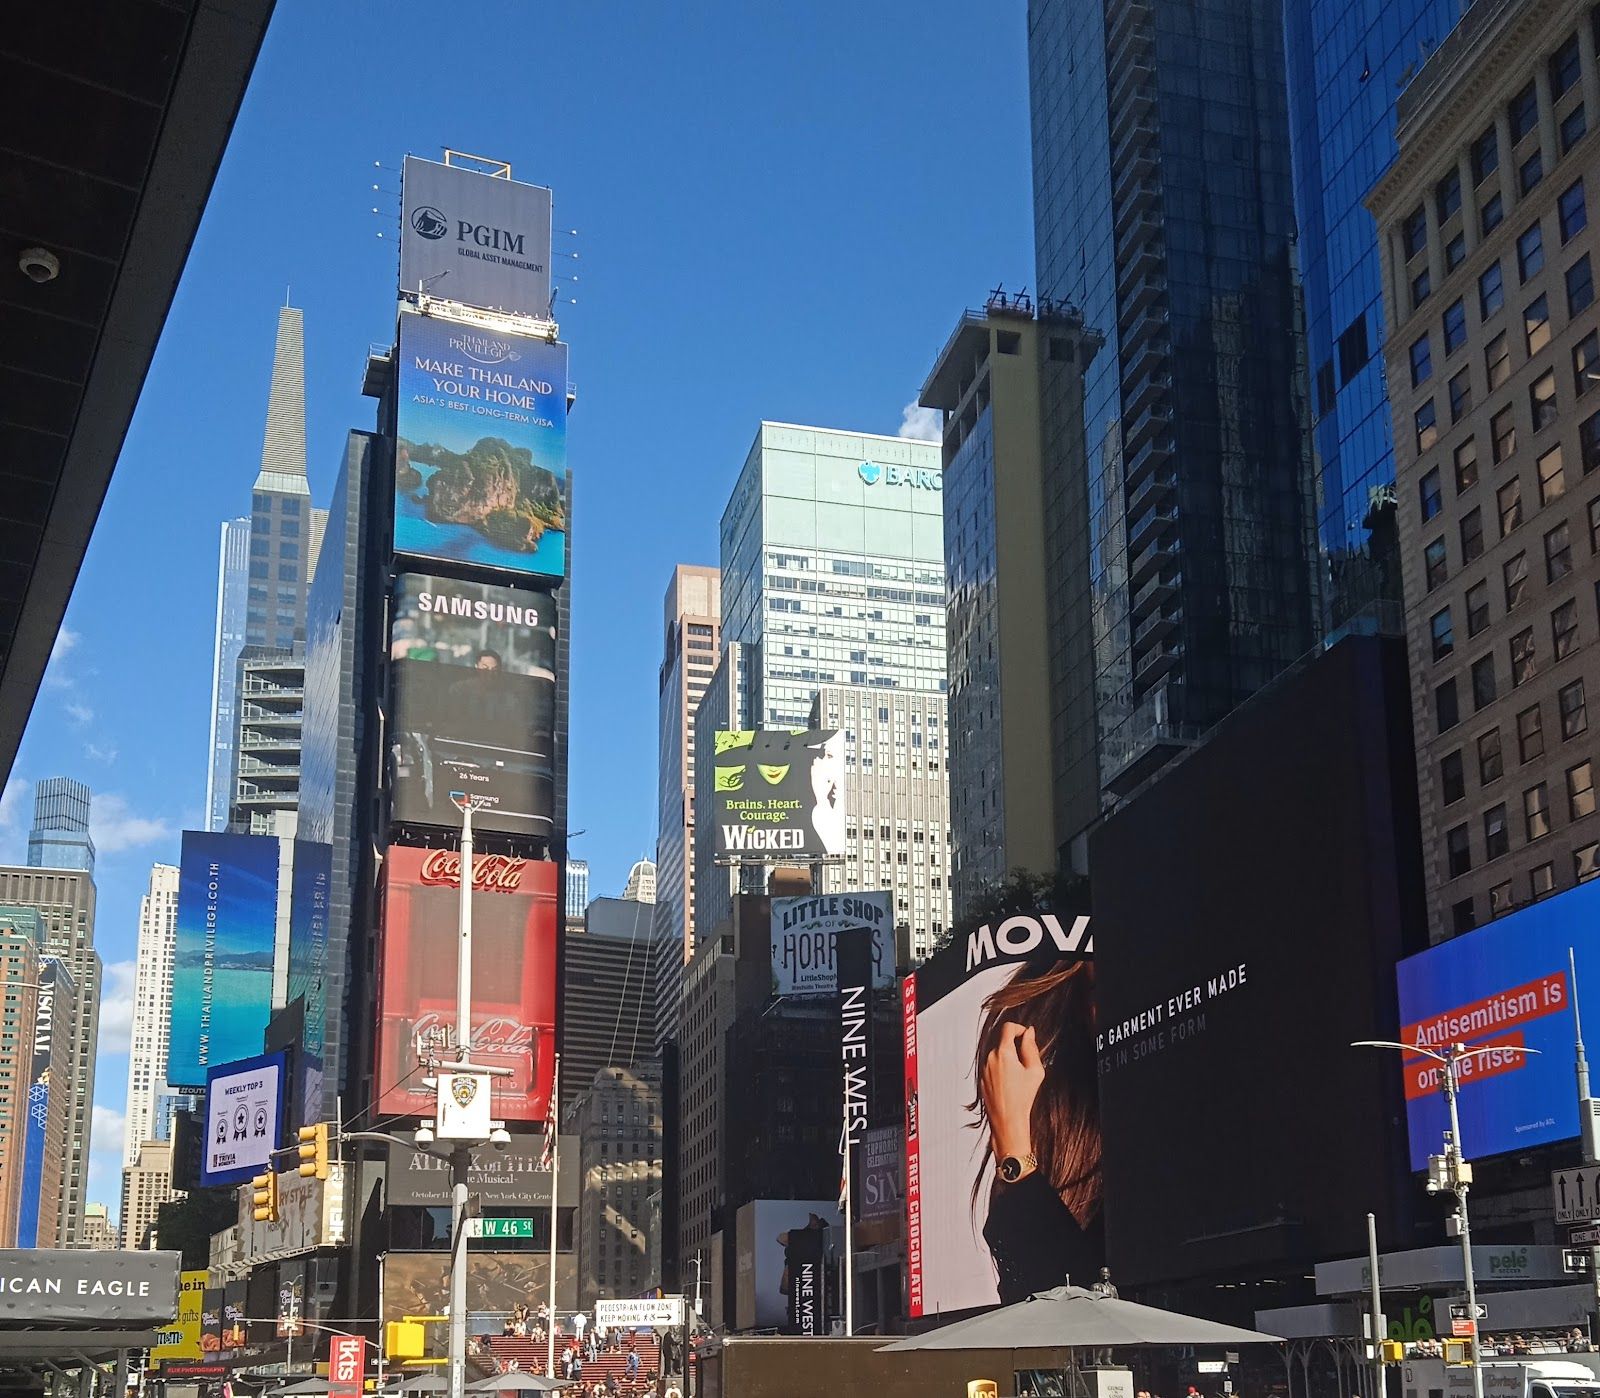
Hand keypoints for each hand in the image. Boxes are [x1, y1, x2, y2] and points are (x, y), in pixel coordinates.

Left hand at [981, 1021, 1043, 1165]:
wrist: (1007, 1121)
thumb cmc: (1023, 1098)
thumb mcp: (1035, 1071)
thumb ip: (1031, 1048)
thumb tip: (1029, 1033)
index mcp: (1003, 1053)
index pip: (1008, 1027)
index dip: (1019, 1029)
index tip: (1026, 1036)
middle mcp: (990, 1058)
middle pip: (1003, 1041)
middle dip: (1015, 1047)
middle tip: (1027, 1062)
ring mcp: (984, 1068)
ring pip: (997, 1054)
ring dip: (1008, 1059)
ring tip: (1018, 1077)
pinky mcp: (981, 1078)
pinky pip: (992, 1066)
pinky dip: (1001, 1069)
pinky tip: (1010, 1084)